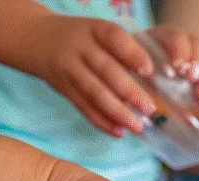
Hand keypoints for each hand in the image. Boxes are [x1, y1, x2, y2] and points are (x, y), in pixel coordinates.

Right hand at [25, 17, 198, 137]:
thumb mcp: (100, 33)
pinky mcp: (63, 88)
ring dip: (118, 112)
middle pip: (106, 70)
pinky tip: (118, 132)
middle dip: (129, 92)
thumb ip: (125, 51)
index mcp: (96, 30)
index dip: (132, 54)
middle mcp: (80, 47)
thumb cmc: (85, 39)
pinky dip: (101, 121)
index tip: (150, 70)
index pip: (115, 39)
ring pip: (94, 92)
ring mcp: (69, 68)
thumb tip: (161, 79)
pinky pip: (83, 107)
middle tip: (150, 109)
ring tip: (138, 126)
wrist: (37, 39)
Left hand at [146, 24, 198, 118]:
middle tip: (193, 80)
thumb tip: (148, 90)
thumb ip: (142, 80)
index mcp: (166, 39)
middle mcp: (189, 46)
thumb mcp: (136, 77)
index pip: (177, 38)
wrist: (152, 92)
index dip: (179, 51)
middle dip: (198, 65)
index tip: (177, 67)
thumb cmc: (140, 80)